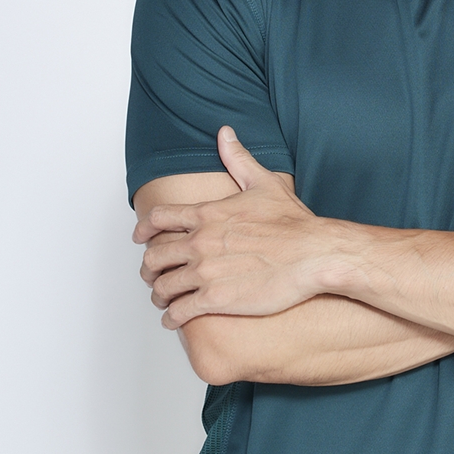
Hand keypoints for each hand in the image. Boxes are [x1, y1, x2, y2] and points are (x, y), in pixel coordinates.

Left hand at [133, 127, 335, 327]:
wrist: (313, 254)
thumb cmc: (293, 224)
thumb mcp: (264, 183)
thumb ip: (238, 159)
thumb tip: (225, 134)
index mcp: (207, 215)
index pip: (159, 219)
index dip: (143, 229)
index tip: (140, 237)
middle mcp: (200, 243)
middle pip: (154, 257)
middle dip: (149, 268)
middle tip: (152, 274)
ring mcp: (205, 273)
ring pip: (163, 287)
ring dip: (159, 295)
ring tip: (164, 300)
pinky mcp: (216, 299)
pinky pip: (180, 312)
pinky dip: (172, 318)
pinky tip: (175, 319)